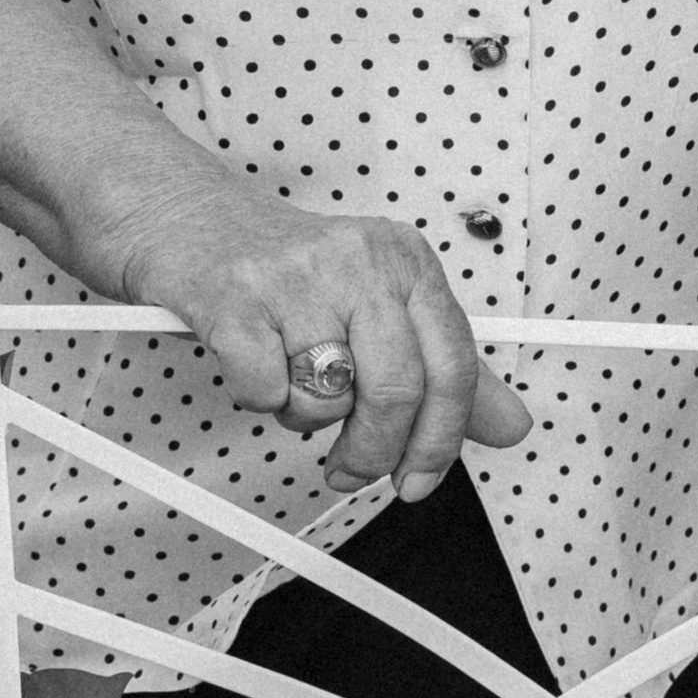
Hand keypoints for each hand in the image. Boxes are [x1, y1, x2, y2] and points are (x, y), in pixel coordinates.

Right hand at [119, 180, 529, 504]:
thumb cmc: (283, 269)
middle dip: (372, 452)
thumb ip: (448, 369)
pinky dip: (257, 396)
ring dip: (304, 416)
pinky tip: (251, 365)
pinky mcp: (232, 296)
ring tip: (287, 380)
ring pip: (327, 398)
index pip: (453, 365)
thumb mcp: (379, 306)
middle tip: (349, 470)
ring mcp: (294, 275)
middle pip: (397, 392)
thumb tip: (511, 425)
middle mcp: (359, 259)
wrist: (186, 217)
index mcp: (405, 261)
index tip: (418, 480)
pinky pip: (267, 390)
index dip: (440, 440)